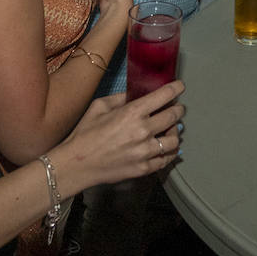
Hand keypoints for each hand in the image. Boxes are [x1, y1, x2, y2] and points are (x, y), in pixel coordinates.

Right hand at [59, 81, 184, 187]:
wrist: (76, 164)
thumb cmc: (84, 134)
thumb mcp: (99, 106)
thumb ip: (121, 98)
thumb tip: (135, 95)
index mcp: (132, 113)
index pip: (164, 96)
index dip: (176, 89)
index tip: (180, 87)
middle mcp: (142, 131)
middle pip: (174, 116)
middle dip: (178, 110)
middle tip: (176, 108)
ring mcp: (145, 152)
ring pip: (174, 140)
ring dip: (174, 132)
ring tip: (170, 130)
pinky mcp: (144, 168)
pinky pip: (165, 159)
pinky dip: (168, 152)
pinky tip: (164, 148)